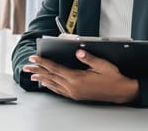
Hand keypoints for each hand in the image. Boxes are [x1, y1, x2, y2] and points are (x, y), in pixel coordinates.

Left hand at [22, 49, 138, 102]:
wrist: (121, 92)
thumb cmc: (113, 77)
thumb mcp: (102, 65)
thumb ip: (88, 57)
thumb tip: (78, 51)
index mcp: (77, 79)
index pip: (55, 69)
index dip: (43, 62)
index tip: (34, 57)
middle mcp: (73, 87)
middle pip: (51, 77)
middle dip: (37, 70)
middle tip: (26, 66)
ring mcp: (74, 93)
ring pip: (53, 84)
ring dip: (42, 78)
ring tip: (32, 75)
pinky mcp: (77, 96)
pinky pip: (59, 90)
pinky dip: (51, 86)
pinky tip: (47, 84)